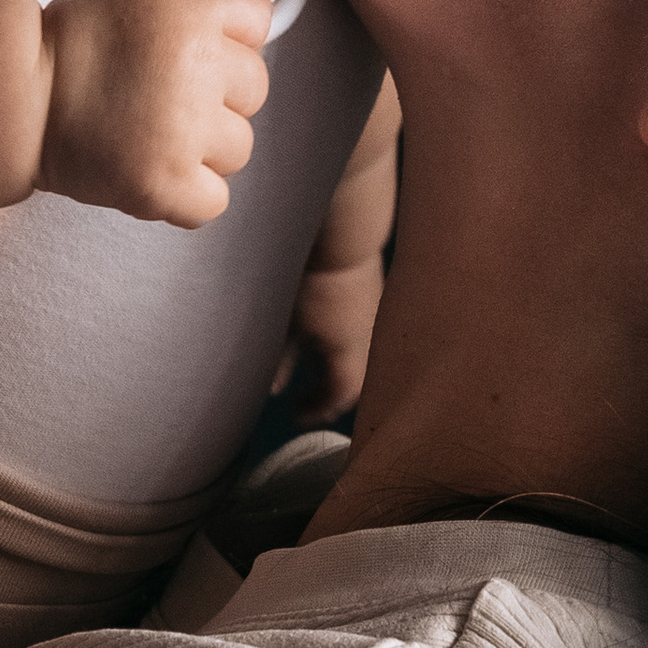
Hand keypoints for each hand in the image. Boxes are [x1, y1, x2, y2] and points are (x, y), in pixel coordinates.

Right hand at [37, 0, 271, 225]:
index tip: (181, 49)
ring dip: (203, 148)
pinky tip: (153, 174)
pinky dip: (187, 197)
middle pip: (254, 88)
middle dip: (216, 94)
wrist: (16, 97)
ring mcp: (182, 130)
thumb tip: (264, 19)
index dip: (224, 37)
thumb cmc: (77, 42)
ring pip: (238, 148)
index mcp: (191, 11)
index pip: (257, 23)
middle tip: (159, 97)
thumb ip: (204, 0)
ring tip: (150, 135)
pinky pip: (213, 201)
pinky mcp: (163, 184)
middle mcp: (196, 67)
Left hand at [273, 251, 383, 421]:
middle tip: (309, 401)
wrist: (343, 232)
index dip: (318, 409)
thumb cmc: (311, 278)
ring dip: (339, 371)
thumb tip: (274, 390)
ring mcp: (374, 316)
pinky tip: (326, 339)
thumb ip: (281, 360)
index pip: (340, 395)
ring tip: (316, 373)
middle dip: (332, 396)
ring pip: (361, 359)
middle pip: (356, 381)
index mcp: (348, 351)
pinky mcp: (374, 296)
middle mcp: (368, 339)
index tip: (297, 415)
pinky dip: (345, 349)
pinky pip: (364, 337)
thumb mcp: (289, 324)